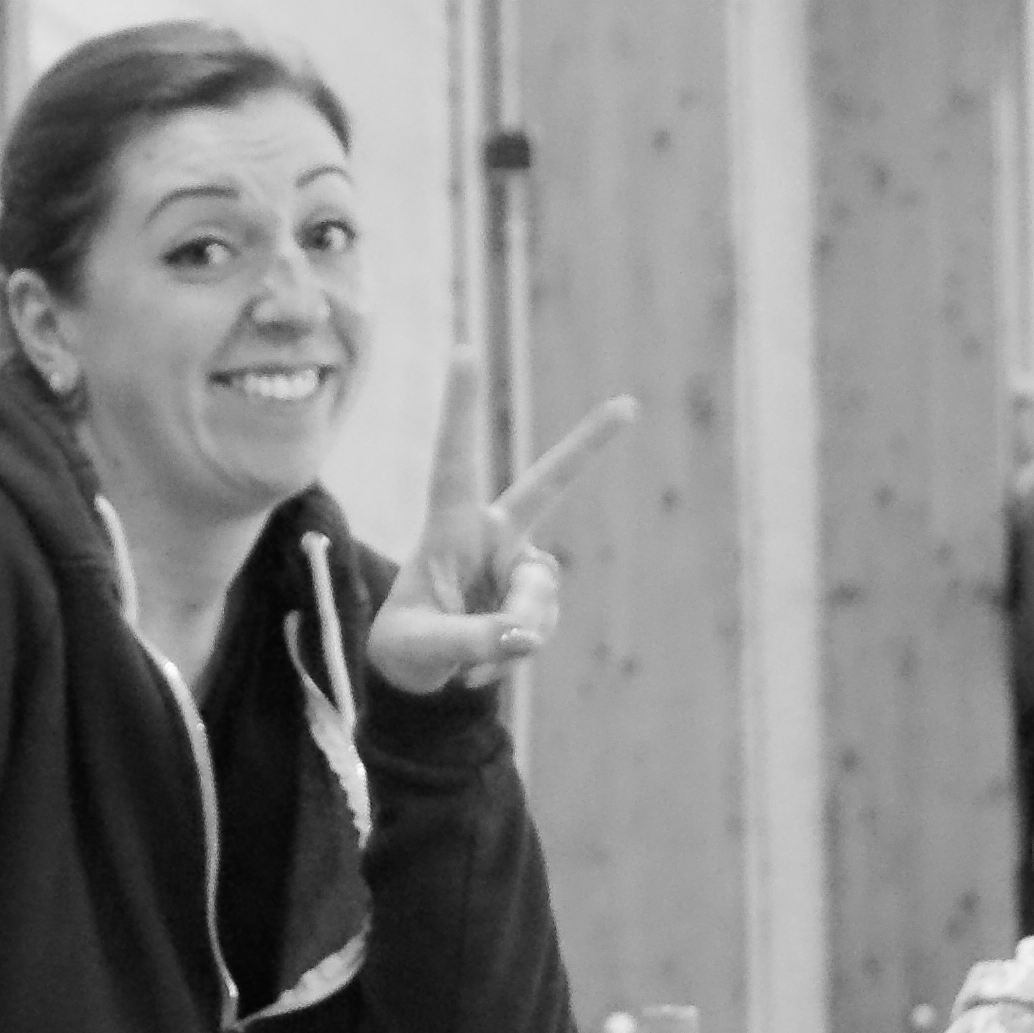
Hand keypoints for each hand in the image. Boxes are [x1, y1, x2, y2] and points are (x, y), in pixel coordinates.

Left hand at [363, 352, 634, 694]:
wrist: (420, 681)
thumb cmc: (405, 648)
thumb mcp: (422, 648)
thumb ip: (471, 638)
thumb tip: (524, 633)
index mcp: (449, 527)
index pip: (455, 460)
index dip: (461, 409)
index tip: (465, 350)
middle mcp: (492, 538)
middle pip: (547, 485)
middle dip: (588, 446)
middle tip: (628, 404)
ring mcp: (518, 568)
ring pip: (539, 592)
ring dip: (516, 629)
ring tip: (470, 664)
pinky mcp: (535, 600)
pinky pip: (542, 624)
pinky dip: (517, 651)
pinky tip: (483, 666)